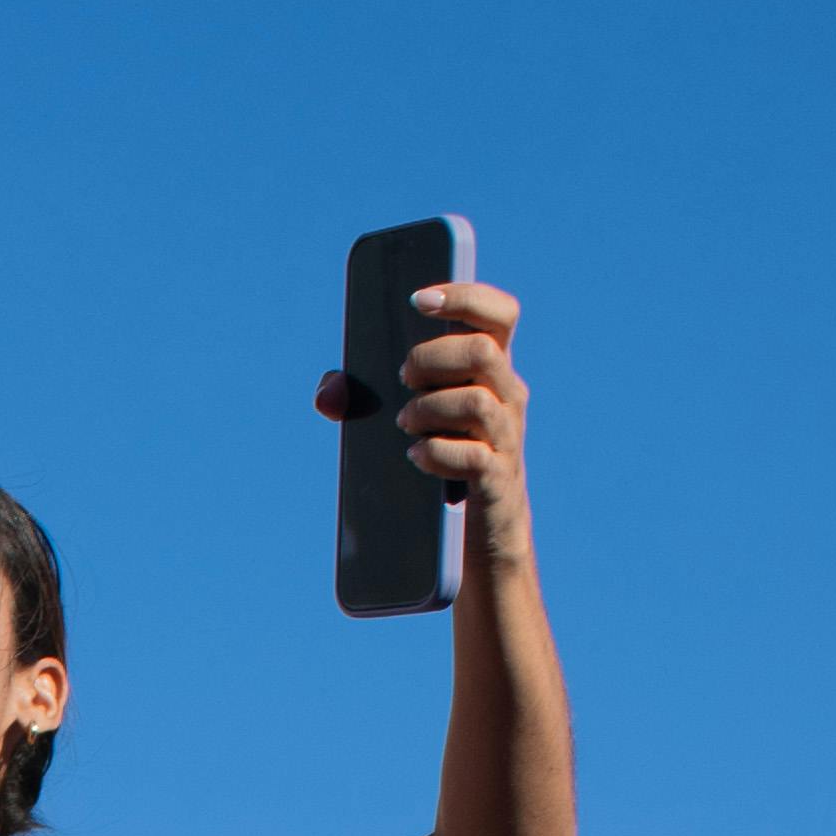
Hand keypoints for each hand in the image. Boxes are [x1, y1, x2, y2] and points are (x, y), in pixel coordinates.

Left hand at [321, 282, 530, 572]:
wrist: (473, 539)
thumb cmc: (439, 463)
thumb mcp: (409, 422)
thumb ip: (363, 400)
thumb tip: (328, 393)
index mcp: (489, 370)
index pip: (498, 314)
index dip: (465, 296)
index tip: (418, 301)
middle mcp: (507, 396)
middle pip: (483, 350)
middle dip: (431, 358)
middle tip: (402, 378)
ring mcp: (507, 437)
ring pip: (477, 401)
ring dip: (428, 407)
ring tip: (404, 424)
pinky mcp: (498, 479)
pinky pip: (473, 456)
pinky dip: (436, 453)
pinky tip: (416, 457)